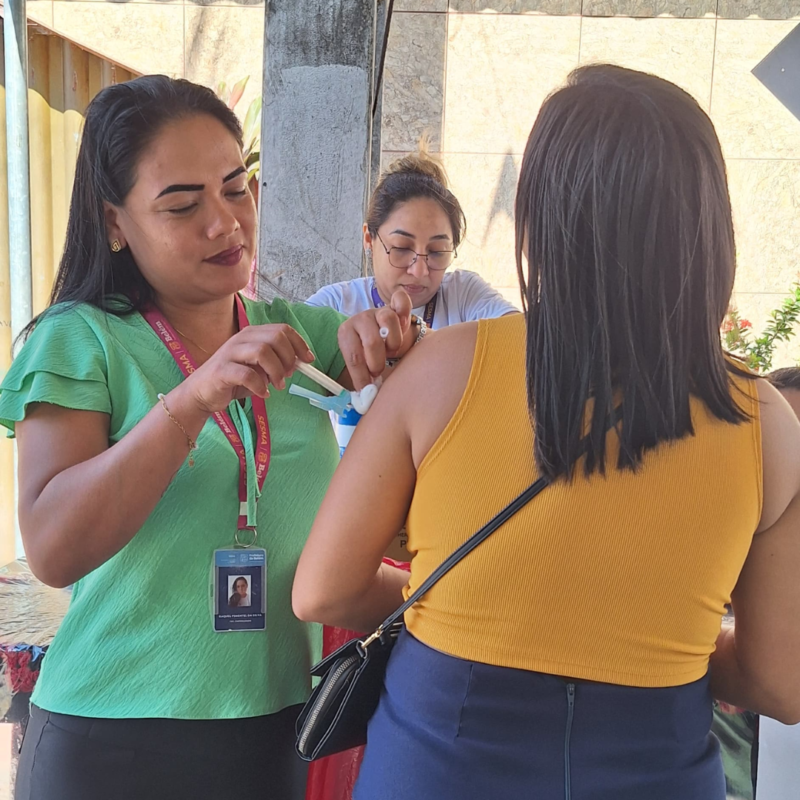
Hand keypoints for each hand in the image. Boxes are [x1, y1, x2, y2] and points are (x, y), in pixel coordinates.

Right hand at [177, 324, 314, 413]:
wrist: (201, 394)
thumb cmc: (233, 380)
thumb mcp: (259, 369)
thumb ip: (277, 363)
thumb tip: (300, 363)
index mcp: (252, 335)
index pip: (282, 329)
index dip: (299, 343)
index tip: (309, 360)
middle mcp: (241, 339)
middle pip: (275, 337)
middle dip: (288, 358)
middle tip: (288, 376)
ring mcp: (230, 353)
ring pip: (262, 351)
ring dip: (276, 371)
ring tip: (277, 386)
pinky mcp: (221, 371)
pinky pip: (246, 374)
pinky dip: (260, 385)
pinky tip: (263, 393)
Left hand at [338, 290, 413, 389]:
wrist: (388, 343)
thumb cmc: (373, 360)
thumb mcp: (361, 371)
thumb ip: (361, 384)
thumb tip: (361, 404)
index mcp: (345, 333)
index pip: (353, 357)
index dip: (362, 377)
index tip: (367, 390)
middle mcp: (360, 319)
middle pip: (371, 341)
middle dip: (378, 362)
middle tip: (379, 370)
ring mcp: (379, 310)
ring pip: (388, 321)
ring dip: (394, 342)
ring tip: (392, 351)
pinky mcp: (396, 306)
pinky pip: (401, 301)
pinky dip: (404, 312)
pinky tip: (404, 325)